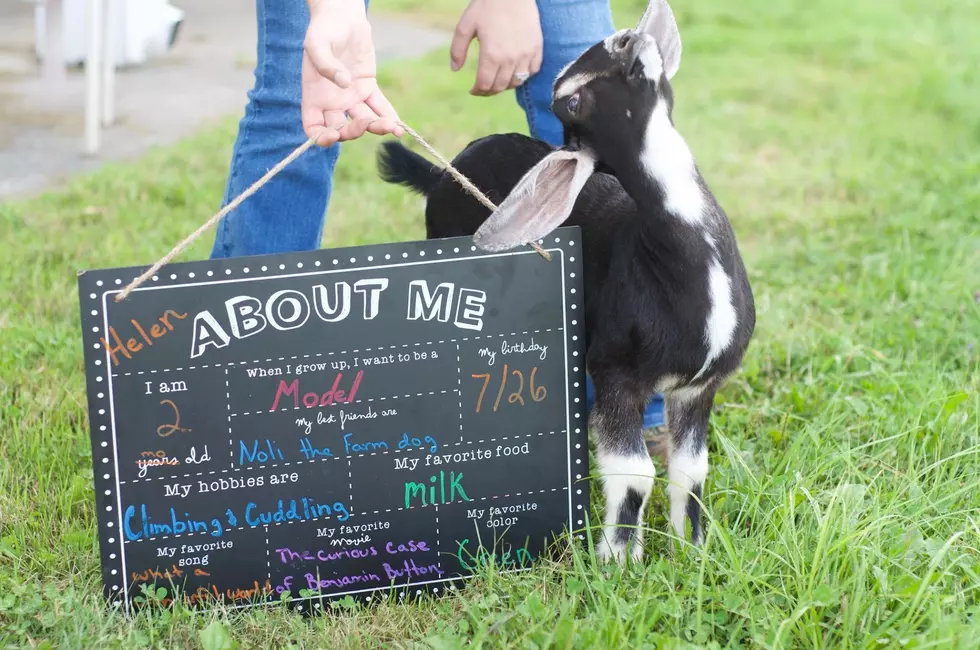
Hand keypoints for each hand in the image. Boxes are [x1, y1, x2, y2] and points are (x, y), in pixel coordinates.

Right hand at [302, 0, 404, 145]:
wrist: (341, 17)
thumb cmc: (323, 30)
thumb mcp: (316, 43)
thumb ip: (325, 64)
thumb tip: (343, 84)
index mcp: (314, 97)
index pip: (314, 128)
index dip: (322, 138)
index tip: (333, 136)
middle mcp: (332, 102)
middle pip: (342, 130)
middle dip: (354, 132)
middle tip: (365, 122)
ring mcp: (351, 97)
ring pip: (364, 121)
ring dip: (378, 127)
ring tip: (392, 128)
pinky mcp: (368, 88)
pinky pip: (379, 106)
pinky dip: (389, 116)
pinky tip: (399, 125)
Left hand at [450, 0, 543, 96]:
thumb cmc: (487, 6)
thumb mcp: (466, 25)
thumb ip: (457, 49)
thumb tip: (454, 69)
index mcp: (491, 55)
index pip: (484, 85)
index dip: (477, 91)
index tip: (473, 90)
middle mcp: (510, 59)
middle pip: (500, 87)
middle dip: (489, 91)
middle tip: (483, 88)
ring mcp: (525, 55)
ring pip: (516, 82)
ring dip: (505, 85)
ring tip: (498, 80)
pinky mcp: (536, 48)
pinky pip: (532, 71)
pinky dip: (523, 75)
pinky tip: (514, 71)